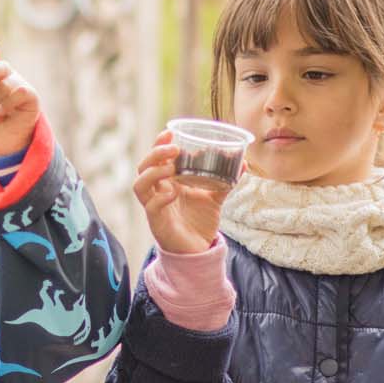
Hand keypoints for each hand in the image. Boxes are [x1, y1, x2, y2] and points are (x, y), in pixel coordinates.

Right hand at [134, 130, 225, 254]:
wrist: (199, 250)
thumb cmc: (200, 221)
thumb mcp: (214, 197)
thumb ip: (226, 180)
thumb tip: (243, 162)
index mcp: (167, 182)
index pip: (155, 159)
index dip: (158, 144)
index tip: (169, 132)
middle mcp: (157, 192)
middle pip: (143, 167)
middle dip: (155, 154)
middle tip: (173, 148)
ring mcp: (154, 207)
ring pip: (140, 185)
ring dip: (152, 173)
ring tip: (170, 167)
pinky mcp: (157, 223)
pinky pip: (151, 207)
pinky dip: (160, 198)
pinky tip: (173, 193)